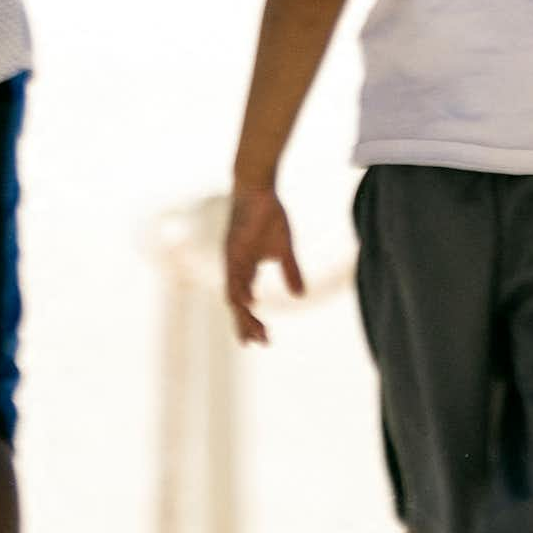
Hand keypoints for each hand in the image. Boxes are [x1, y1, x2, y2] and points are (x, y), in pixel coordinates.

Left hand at [224, 185, 303, 345]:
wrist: (257, 189)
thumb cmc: (269, 217)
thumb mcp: (284, 250)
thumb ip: (290, 272)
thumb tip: (300, 296)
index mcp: (244, 270)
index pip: (245, 303)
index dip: (251, 322)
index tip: (263, 341)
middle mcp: (234, 269)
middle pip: (237, 304)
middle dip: (247, 325)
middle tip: (259, 343)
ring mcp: (232, 259)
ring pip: (233, 293)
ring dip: (244, 314)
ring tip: (254, 332)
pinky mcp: (234, 247)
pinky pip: (235, 273)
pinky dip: (241, 289)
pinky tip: (248, 302)